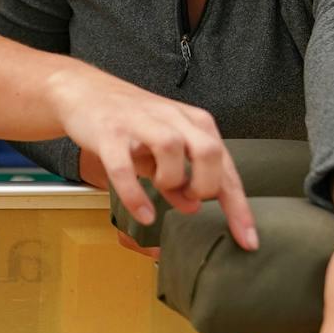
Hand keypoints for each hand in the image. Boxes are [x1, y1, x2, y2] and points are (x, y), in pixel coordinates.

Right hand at [47, 68, 256, 251]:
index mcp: (194, 122)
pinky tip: (143, 213)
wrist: (85, 91)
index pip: (225, 166)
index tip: (249, 241)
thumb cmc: (131, 122)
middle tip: (191, 198)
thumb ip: (181, 178)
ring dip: (170, 180)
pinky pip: (124, 167)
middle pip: (208, 151)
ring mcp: (140, 123)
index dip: (239, 207)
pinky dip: (136, 195)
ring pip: (171, 150)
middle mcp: (172, 118)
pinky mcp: (109, 132)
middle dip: (206, 186)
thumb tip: (194, 207)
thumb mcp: (163, 149)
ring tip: (161, 188)